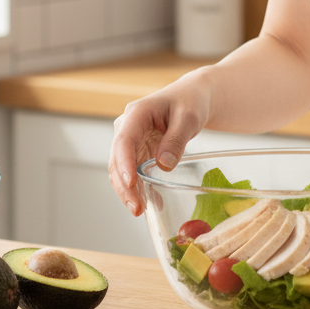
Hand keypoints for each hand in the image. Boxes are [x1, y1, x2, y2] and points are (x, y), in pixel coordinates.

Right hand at [108, 75, 211, 216]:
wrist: (191, 98)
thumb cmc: (190, 101)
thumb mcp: (189, 117)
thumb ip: (176, 139)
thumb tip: (163, 165)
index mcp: (136, 113)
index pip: (124, 140)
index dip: (124, 163)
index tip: (131, 182)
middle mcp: (127, 128)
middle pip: (117, 160)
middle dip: (124, 185)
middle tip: (137, 208)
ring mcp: (131, 141)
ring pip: (121, 170)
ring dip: (128, 191)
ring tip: (140, 210)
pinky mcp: (138, 152)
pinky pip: (133, 173)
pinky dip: (139, 188)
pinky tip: (152, 203)